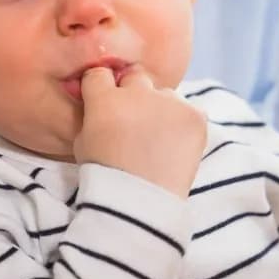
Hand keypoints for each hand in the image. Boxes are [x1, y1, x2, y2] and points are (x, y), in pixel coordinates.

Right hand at [74, 66, 205, 197]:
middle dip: (133, 92)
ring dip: (161, 109)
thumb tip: (96, 104)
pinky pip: (189, 110)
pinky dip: (183, 123)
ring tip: (158, 139)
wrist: (141, 203)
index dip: (101, 88)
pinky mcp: (195, 115)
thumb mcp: (83, 143)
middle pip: (136, 77)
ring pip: (165, 94)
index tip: (104, 101)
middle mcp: (138, 94)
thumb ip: (91, 116)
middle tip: (135, 120)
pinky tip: (175, 146)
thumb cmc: (106, 177)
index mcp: (105, 100)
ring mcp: (170, 103)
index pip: (99, 74)